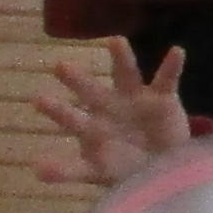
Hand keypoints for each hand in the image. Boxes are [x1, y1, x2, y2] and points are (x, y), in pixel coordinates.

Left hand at [32, 41, 194, 189]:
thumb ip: (68, 170)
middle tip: (60, 66)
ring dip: (121, 58)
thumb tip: (35, 170)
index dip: (57, 110)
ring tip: (115, 41)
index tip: (38, 100)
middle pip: (91, 91)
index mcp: (90, 125)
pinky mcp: (162, 97)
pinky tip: (177, 52)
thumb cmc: (121, 166)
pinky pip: (167, 79)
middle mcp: (109, 106)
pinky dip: (172, 66)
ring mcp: (135, 98)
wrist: (159, 166)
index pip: (70, 117)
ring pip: (126, 74)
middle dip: (77, 80)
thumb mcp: (94, 171)